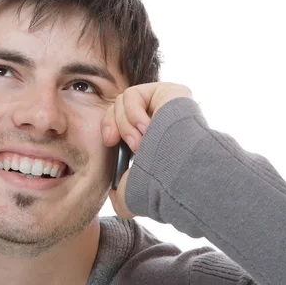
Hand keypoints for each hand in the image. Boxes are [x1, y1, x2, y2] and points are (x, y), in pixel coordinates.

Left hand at [102, 82, 192, 217]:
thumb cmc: (158, 185)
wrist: (176, 174)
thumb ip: (121, 193)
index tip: (109, 142)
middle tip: (119, 143)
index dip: (109, 128)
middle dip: (115, 125)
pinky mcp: (169, 91)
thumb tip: (114, 192)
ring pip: (123, 100)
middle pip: (119, 107)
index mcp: (150, 138)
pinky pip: (134, 93)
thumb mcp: (133, 194)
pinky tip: (147, 128)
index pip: (119, 121)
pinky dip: (133, 113)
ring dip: (126, 124)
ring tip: (140, 142)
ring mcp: (165, 103)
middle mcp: (159, 118)